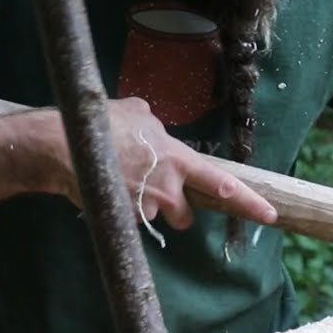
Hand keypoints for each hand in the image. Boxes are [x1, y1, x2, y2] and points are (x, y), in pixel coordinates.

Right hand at [49, 98, 277, 230]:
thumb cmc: (102, 124)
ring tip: (121, 184)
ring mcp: (147, 207)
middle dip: (176, 209)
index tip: (270, 215)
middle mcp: (169, 189)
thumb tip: (152, 123)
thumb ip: (153, 124)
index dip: (249, 203)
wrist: (63, 146)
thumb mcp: (137, 112)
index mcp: (180, 161)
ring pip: (156, 218)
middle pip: (186, 216)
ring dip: (145, 208)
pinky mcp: (124, 220)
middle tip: (156, 192)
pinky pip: (129, 220)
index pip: (224, 186)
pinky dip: (120, 209)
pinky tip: (105, 190)